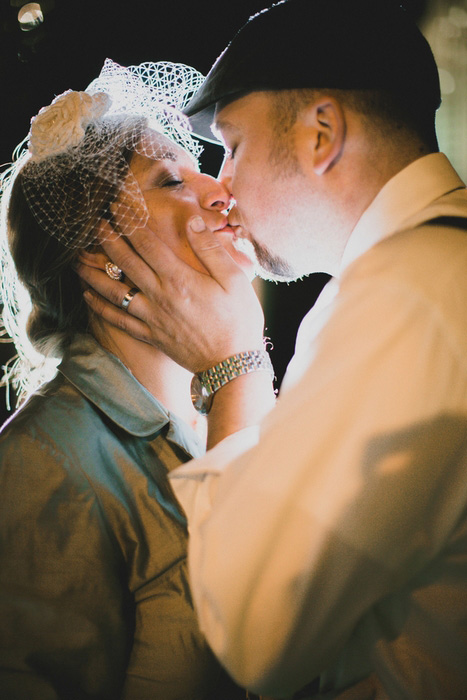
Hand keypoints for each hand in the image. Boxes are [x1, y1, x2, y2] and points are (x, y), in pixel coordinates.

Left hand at [77, 217, 264, 372]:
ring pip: (114, 291)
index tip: (117, 206)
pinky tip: (88, 296)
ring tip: (77, 259)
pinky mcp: (151, 335)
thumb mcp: (234, 280)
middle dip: (107, 239)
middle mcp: (160, 296)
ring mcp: (152, 318)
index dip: (129, 221)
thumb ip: (210, 250)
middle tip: (94, 223)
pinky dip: (100, 308)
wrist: (232, 364)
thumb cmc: (239, 320)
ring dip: (93, 273)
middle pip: (125, 262)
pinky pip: (119, 320)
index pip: (147, 243)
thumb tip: (192, 222)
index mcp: (179, 279)